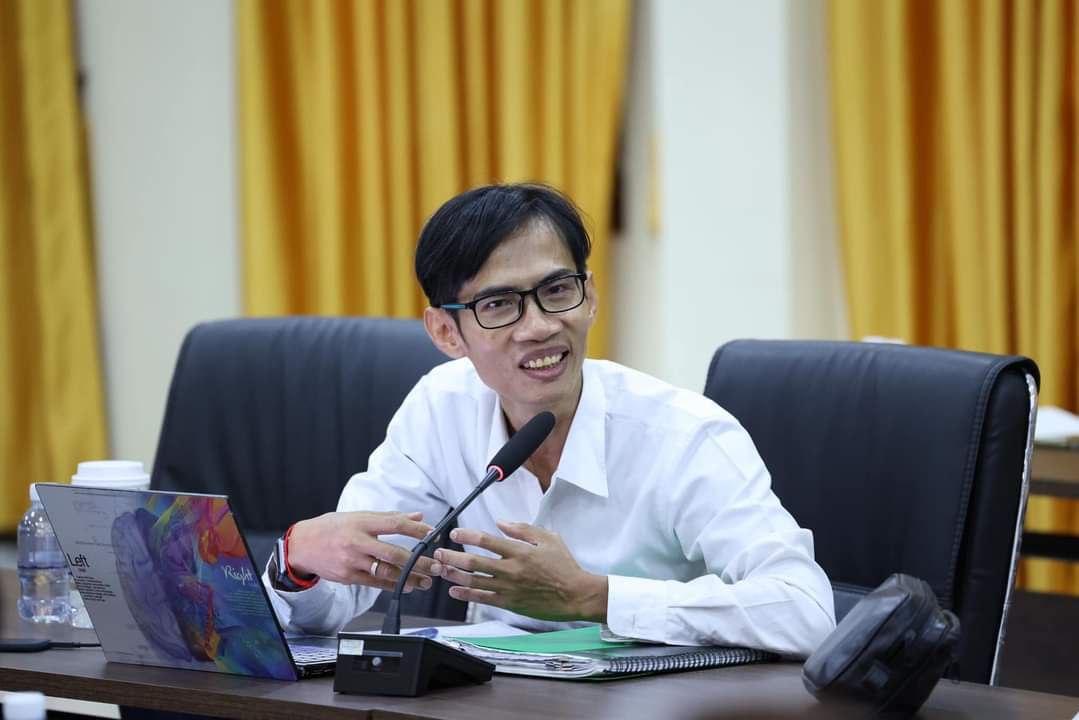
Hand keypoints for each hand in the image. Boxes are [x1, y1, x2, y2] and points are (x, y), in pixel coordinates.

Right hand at [287, 511, 442, 592]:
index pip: (394, 524)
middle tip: (437, 565)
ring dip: (410, 578)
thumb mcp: (358, 515)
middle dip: (419, 561)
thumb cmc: (333, 527)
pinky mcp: (348, 577)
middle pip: (393, 553)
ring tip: (427, 580)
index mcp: (361, 522)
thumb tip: (418, 517)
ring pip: (386, 572)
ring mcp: (352, 561)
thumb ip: (389, 517)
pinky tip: (407, 586)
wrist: (302, 545)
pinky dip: (393, 585)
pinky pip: (375, 582)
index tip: (434, 534)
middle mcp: (356, 542)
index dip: (415, 530)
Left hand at [433, 521, 607, 621]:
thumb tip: (501, 523)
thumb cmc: (564, 565)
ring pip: (474, 582)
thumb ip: (523, 529)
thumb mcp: (549, 538)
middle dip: (452, 556)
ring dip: (454, 575)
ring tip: (440, 569)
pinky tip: (454, 591)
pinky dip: (466, 595)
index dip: (467, 536)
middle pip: (474, 562)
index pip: (486, 540)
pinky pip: (483, 599)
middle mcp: (511, 569)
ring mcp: (509, 588)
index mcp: (520, 551)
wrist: (576, 594)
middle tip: (438, 552)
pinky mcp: (510, 603)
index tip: (455, 533)